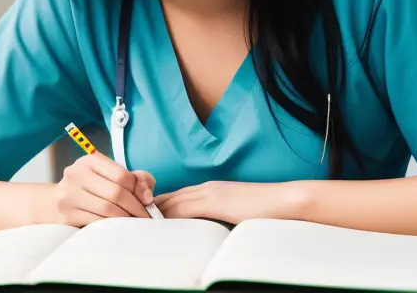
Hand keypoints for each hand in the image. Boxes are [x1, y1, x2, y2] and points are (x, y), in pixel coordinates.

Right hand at [47, 151, 155, 226]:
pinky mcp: (66, 214)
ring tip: (135, 223)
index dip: (139, 190)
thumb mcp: (111, 175)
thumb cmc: (92, 188)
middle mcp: (76, 174)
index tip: (148, 202)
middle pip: (116, 193)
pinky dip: (112, 226)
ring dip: (126, 219)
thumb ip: (136, 179)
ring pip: (107, 210)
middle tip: (146, 218)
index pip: (122, 175)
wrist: (54, 202)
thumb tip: (147, 197)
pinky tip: (119, 227)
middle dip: (135, 208)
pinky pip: (96, 222)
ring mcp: (68, 194)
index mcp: (90, 160)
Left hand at [153, 181, 302, 224]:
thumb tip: (208, 229)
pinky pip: (184, 210)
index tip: (146, 218)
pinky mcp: (214, 201)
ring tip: (138, 225)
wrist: (283, 200)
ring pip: (172, 202)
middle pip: (169, 197)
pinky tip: (158, 227)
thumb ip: (219, 216)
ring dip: (155, 214)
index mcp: (211, 189)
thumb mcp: (236, 212)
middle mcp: (206, 187)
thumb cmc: (265, 210)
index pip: (177, 197)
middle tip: (133, 220)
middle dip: (151, 209)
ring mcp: (210, 192)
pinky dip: (168, 217)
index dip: (160, 206)